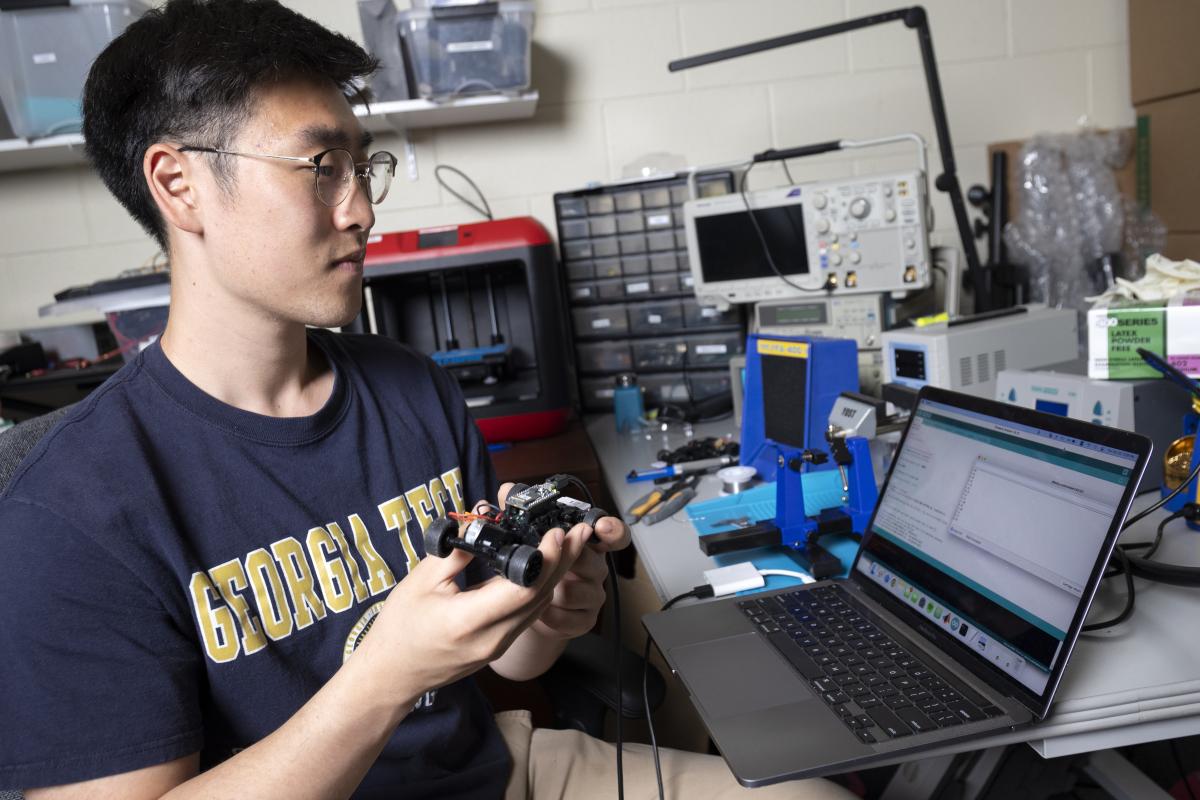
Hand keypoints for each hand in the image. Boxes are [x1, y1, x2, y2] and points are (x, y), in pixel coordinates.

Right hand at [348, 504, 588, 708]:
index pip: (522, 589)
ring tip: (574, 544)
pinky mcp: (500, 646)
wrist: (393, 675)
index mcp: (469, 621)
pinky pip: (529, 615)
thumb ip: (456, 550)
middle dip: (564, 561)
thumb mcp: (421, 581)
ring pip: (539, 607)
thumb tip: (481, 519)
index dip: (545, 559)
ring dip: (559, 574)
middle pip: (540, 597)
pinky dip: (543, 589)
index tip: (557, 532)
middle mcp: (492, 638)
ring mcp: (499, 646)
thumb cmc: (400, 628)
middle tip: (581, 531)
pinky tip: (551, 568)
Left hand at [495, 483, 630, 640]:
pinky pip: (569, 618)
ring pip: (574, 591)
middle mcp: (595, 568)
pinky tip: (539, 612)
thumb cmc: (533, 569)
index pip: (613, 533)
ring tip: (534, 591)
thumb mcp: (527, 541)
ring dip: (550, 592)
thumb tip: (506, 490)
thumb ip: (518, 513)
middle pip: (590, 561)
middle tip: (545, 563)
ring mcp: (593, 596)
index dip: (611, 528)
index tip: (599, 526)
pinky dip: (549, 615)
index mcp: (587, 544)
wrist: (529, 611)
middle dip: (565, 562)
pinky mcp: (585, 620)